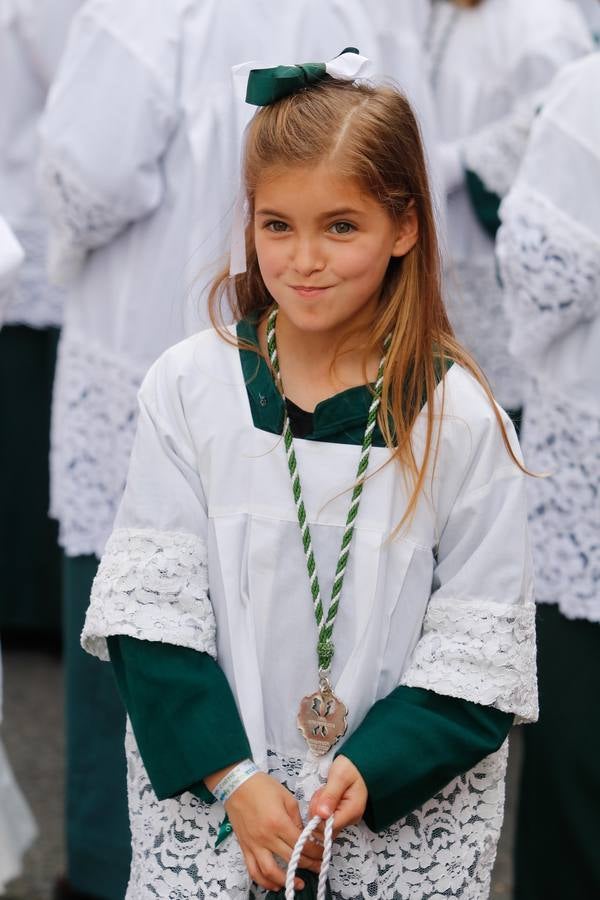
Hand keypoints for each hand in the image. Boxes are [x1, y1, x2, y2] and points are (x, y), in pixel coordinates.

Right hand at [224, 772, 323, 891]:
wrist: (237, 784)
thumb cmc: (262, 787)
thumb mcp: (287, 797)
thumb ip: (296, 818)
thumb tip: (304, 835)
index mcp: (279, 823)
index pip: (302, 844)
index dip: (315, 852)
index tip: (323, 854)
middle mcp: (266, 837)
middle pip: (291, 859)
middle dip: (309, 865)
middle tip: (319, 868)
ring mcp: (254, 845)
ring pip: (270, 872)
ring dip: (286, 881)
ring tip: (298, 884)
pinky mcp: (245, 848)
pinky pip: (253, 870)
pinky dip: (264, 881)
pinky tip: (275, 885)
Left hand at [308, 755, 367, 838]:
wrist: (357, 765)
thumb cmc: (351, 768)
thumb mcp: (339, 776)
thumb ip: (330, 795)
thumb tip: (321, 814)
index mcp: (352, 811)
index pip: (329, 827)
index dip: (318, 815)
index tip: (319, 798)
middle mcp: (349, 819)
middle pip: (323, 826)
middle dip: (316, 808)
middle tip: (323, 790)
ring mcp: (344, 818)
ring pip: (321, 821)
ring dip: (317, 805)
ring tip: (325, 789)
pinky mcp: (338, 815)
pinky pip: (323, 817)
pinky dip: (319, 805)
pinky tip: (325, 794)